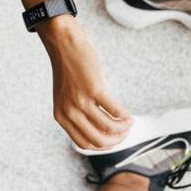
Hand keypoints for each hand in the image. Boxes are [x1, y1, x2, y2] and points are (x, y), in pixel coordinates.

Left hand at [37, 16, 131, 149]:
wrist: (63, 44)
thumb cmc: (69, 69)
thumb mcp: (65, 96)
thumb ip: (76, 113)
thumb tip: (102, 130)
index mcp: (61, 116)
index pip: (84, 144)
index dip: (103, 146)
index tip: (113, 140)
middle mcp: (70, 112)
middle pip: (98, 141)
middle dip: (116, 141)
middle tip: (125, 132)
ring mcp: (81, 101)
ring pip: (110, 128)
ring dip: (124, 128)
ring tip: (129, 122)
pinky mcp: (95, 89)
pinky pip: (116, 111)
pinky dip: (126, 116)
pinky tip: (128, 114)